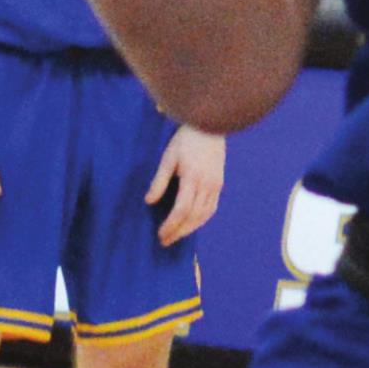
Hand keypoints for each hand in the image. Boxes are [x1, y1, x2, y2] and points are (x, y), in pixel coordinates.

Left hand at [145, 124, 224, 245]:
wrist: (209, 126)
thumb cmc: (185, 140)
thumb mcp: (168, 158)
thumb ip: (159, 181)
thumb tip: (149, 201)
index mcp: (192, 178)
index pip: (181, 210)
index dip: (171, 225)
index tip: (160, 234)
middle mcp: (207, 184)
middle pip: (193, 216)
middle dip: (178, 231)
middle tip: (165, 241)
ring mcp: (215, 185)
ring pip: (204, 215)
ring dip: (190, 228)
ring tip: (176, 235)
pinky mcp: (219, 184)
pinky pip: (212, 208)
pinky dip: (201, 219)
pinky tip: (192, 223)